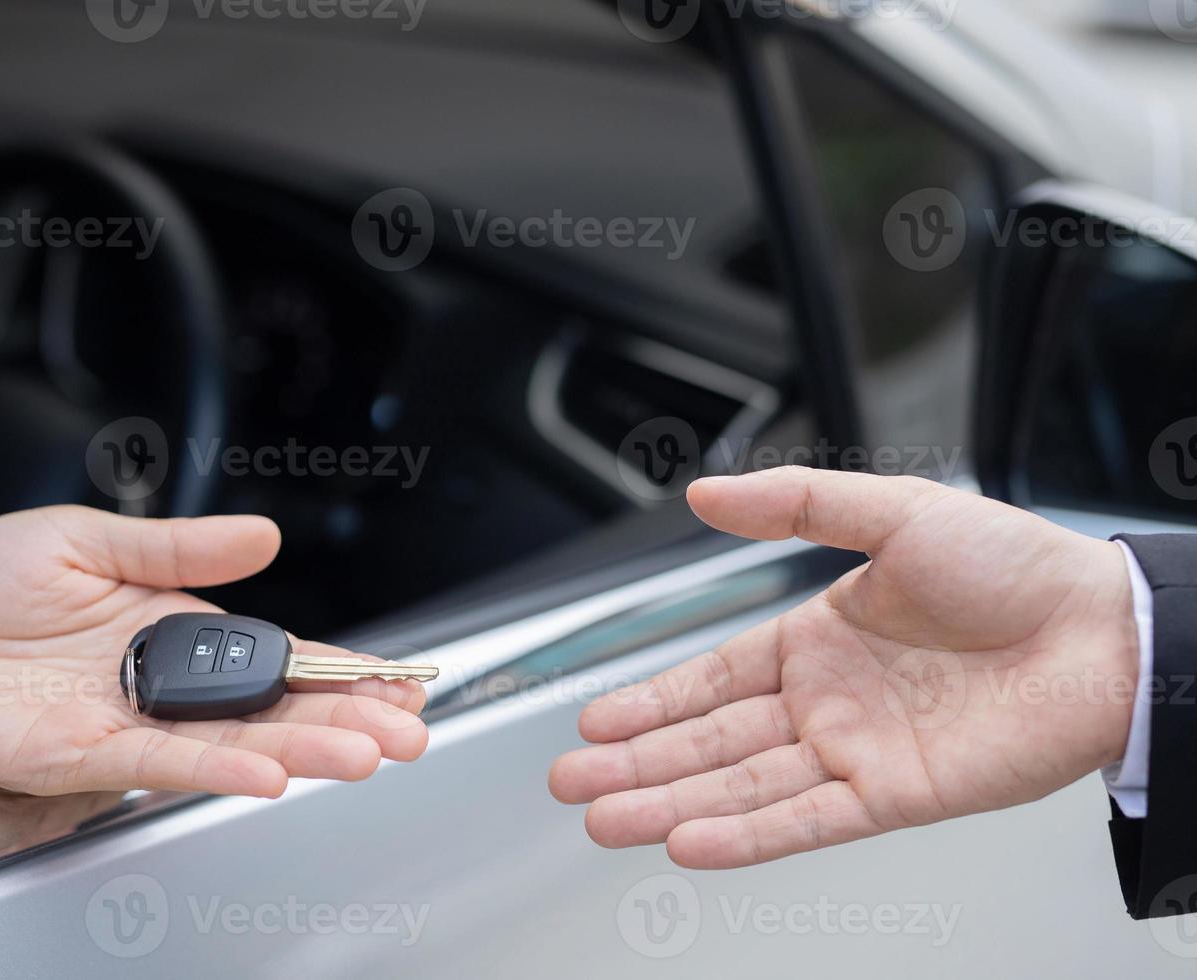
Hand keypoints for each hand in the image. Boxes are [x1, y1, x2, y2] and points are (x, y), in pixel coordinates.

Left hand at [0, 507, 427, 798]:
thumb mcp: (86, 538)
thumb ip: (175, 544)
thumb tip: (263, 535)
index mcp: (175, 630)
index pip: (275, 654)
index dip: (340, 668)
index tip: (398, 680)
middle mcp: (165, 685)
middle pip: (272, 708)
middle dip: (347, 719)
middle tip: (407, 731)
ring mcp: (132, 724)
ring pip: (234, 744)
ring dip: (303, 751)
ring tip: (365, 754)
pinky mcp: (85, 756)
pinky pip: (162, 764)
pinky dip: (218, 770)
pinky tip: (269, 773)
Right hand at [549, 467, 1137, 867]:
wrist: (1107, 630)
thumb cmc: (1017, 565)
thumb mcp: (893, 511)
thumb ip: (795, 505)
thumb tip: (705, 492)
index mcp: (819, 638)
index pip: (711, 678)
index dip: (649, 700)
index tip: (592, 720)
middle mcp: (828, 702)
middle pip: (711, 741)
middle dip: (636, 763)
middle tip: (572, 784)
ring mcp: (857, 752)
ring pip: (743, 786)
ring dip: (670, 804)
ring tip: (605, 821)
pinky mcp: (897, 796)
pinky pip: (808, 820)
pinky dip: (747, 835)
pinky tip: (689, 843)